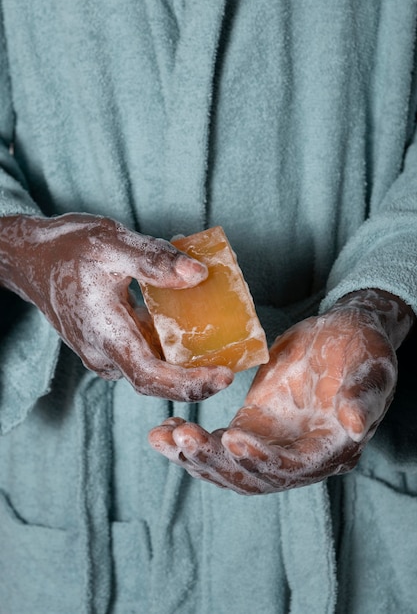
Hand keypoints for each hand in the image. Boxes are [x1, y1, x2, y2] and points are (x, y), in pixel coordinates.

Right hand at [0, 213, 232, 399]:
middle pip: (155, 380)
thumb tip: (199, 275)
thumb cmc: (67, 249)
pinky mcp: (106, 343)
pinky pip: (141, 353)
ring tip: (218, 345)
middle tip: (229, 365)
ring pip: (149, 368)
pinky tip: (186, 326)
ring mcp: (102, 352)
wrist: (31, 258)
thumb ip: (155, 260)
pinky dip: (167, 347)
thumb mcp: (112, 243)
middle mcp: (103, 353)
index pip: (151, 376)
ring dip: (183, 364)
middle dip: (194, 380)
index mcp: (105, 334)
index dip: (189, 384)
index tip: (224, 376)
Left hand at [148, 290, 413, 493]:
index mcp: (330, 449)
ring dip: (194, 456)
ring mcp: (271, 445)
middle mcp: (298, 458)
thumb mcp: (370, 366)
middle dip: (215, 461)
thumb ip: (363, 397)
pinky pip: (217, 445)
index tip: (233, 437)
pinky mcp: (252, 427)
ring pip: (228, 467)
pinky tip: (165, 430)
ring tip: (161, 436)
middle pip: (252, 478)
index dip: (264, 460)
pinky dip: (190, 442)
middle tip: (182, 437)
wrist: (342, 335)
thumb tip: (357, 427)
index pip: (294, 468)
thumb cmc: (361, 348)